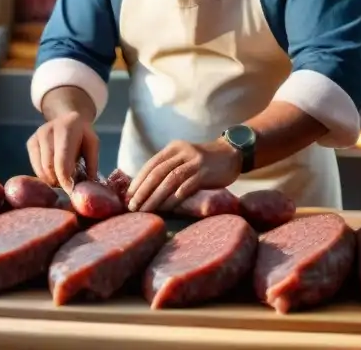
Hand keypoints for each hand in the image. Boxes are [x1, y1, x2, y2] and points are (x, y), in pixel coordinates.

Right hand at [27, 111, 98, 193]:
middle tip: (67, 186)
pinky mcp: (30, 143)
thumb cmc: (82, 134)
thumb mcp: (93, 143)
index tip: (71, 190)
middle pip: (49, 166)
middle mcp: (48, 131)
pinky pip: (35, 166)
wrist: (67, 119)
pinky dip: (44, 174)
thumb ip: (92, 162)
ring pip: (40, 168)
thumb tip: (88, 186)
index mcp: (66, 129)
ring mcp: (37, 136)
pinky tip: (53, 173)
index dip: (65, 179)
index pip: (62, 161)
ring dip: (51, 179)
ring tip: (61, 180)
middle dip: (58, 181)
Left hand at [126, 138, 241, 212]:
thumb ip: (169, 169)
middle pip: (157, 172)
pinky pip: (186, 187)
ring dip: (155, 197)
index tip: (128, 197)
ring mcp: (194, 161)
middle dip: (143, 191)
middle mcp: (182, 152)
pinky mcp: (205, 172)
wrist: (232, 154)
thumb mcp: (184, 159)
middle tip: (133, 207)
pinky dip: (174, 198)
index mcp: (173, 148)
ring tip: (145, 210)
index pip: (151, 165)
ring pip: (170, 180)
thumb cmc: (204, 163)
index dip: (138, 181)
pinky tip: (166, 209)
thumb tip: (145, 191)